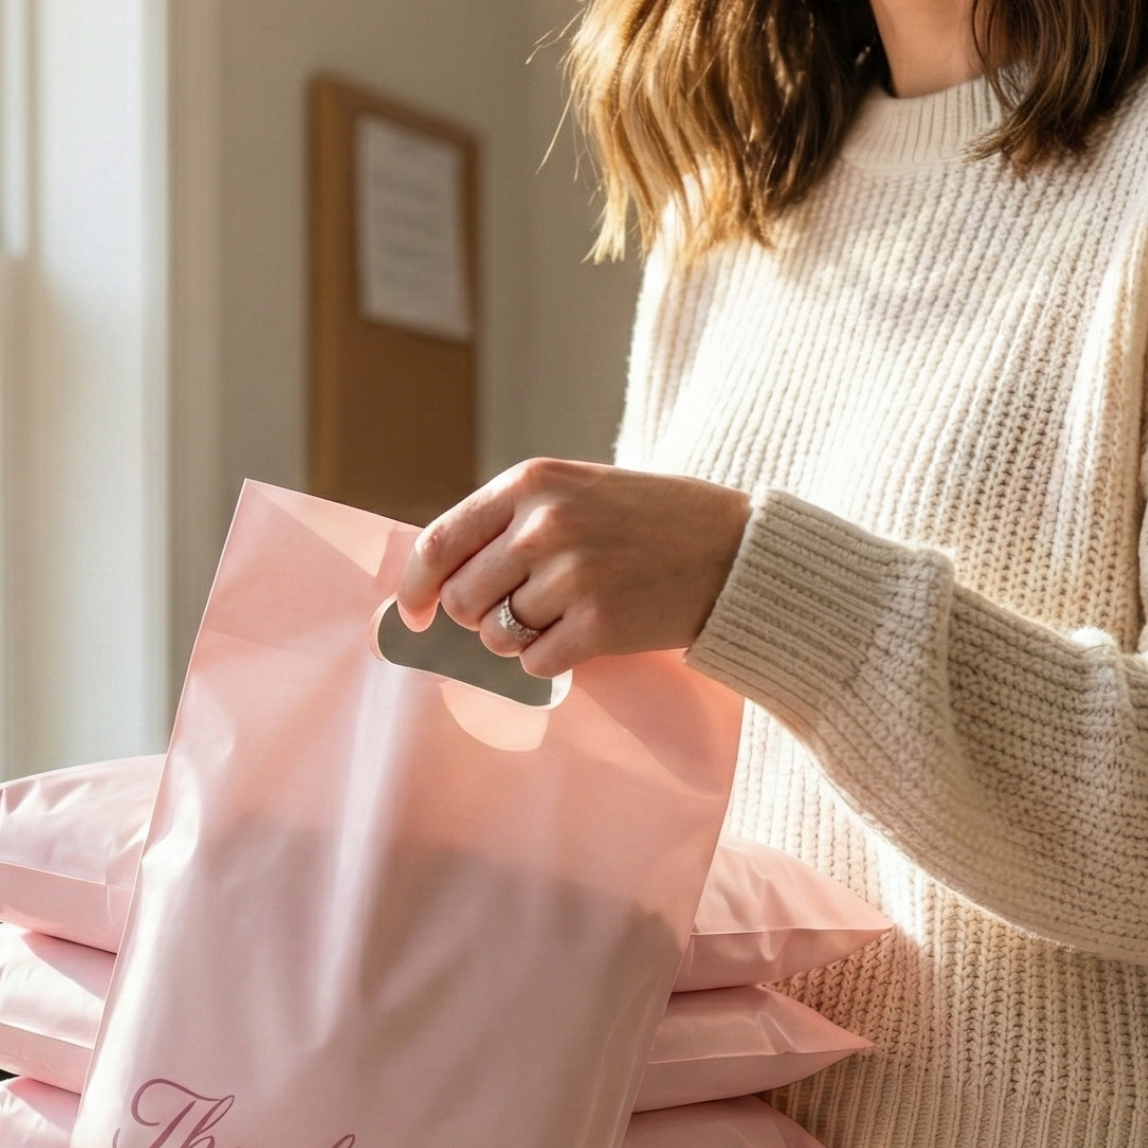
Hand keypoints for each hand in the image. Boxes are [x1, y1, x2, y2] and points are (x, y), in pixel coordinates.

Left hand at [397, 460, 751, 677]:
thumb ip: (507, 526)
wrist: (735, 551)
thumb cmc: (648, 523)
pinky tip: (588, 633)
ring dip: (519, 639)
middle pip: (462, 600)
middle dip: (479, 617)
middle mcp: (544, 525)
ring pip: (495, 637)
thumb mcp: (575, 493)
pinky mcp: (598, 625)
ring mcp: (571, 575)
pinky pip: (534, 665)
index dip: (414, 589)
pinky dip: (551, 659)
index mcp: (531, 482)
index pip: (439, 544)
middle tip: (523, 609)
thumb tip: (434, 588)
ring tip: (566, 614)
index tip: (412, 616)